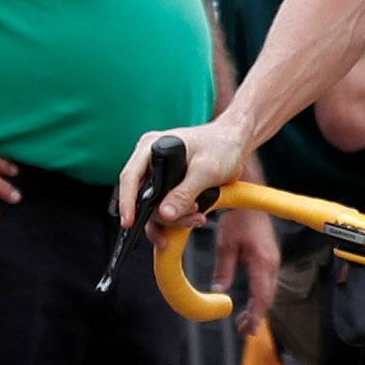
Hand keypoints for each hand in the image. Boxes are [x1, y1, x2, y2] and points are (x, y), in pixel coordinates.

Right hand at [116, 120, 249, 230]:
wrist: (237, 142)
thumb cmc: (222, 145)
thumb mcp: (205, 170)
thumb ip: (184, 192)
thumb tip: (165, 214)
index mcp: (151, 148)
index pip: (130, 178)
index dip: (127, 202)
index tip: (129, 221)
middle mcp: (149, 161)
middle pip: (142, 198)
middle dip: (165, 214)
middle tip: (190, 217)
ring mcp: (158, 175)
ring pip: (154, 207)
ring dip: (175, 219)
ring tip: (197, 217)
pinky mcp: (168, 186)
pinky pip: (165, 208)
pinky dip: (178, 218)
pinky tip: (193, 218)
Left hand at [213, 205, 279, 337]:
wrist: (251, 199)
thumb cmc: (238, 219)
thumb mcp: (225, 245)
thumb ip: (224, 269)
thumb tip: (218, 290)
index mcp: (263, 261)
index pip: (262, 296)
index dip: (255, 314)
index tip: (246, 328)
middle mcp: (272, 263)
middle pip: (268, 297)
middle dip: (257, 316)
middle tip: (243, 331)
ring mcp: (273, 261)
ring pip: (268, 291)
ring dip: (258, 308)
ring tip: (245, 323)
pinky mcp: (269, 258)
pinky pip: (267, 283)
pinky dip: (260, 297)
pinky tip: (251, 304)